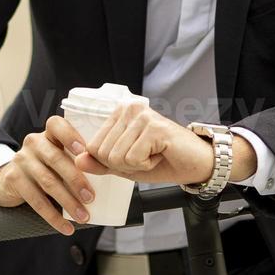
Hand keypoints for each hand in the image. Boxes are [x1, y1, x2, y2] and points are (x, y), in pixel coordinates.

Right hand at [0, 116, 97, 235]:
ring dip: (68, 202)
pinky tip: (66, 227)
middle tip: (91, 198)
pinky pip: (36, 200)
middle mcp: (33, 142)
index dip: (71, 136)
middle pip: (56, 159)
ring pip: (48, 181)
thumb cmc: (47, 170)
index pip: (57, 125)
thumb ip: (77, 163)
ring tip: (83, 216)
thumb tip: (109, 176)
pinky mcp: (13, 178)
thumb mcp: (59, 160)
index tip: (85, 152)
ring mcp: (21, 159)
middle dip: (76, 180)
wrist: (10, 183)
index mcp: (49, 134)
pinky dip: (53, 216)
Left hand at [72, 101, 255, 185]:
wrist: (196, 164)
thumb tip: (78, 161)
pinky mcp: (154, 127)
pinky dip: (146, 165)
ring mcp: (142, 116)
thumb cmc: (163, 161)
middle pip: (102, 152)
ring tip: (153, 154)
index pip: (92, 146)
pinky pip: (133, 158)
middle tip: (145, 156)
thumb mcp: (125, 166)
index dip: (111, 162)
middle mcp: (129, 108)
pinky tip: (160, 154)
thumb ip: (100, 163)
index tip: (133, 156)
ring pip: (116, 156)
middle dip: (123, 165)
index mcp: (119, 113)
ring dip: (136, 165)